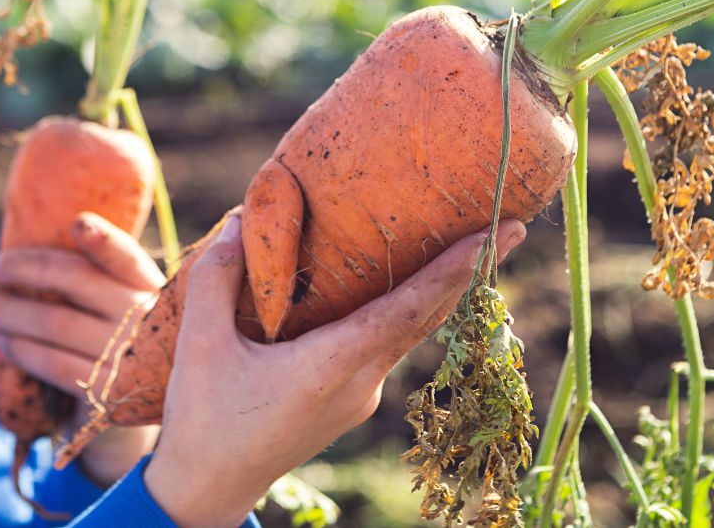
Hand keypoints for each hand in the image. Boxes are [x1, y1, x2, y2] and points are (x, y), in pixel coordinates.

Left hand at [0, 212, 165, 485]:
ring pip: (54, 321)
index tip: (78, 222)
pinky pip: (52, 363)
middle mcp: (145, 317)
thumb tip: (29, 258)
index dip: (104, 240)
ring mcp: (129, 356)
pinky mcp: (109, 393)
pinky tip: (5, 342)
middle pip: (77, 280)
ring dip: (10, 312)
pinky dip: (22, 350)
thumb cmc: (130, 342)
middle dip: (24, 269)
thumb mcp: (132, 307)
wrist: (162, 407)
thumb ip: (102, 280)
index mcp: (152, 287)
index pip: (127, 257)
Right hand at [143, 214, 526, 526]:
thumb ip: (216, 279)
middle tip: (514, 227)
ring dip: (441, 291)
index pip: (407, 310)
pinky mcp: (350, 402)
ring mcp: (361, 396)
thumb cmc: (203, 419)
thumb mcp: (198, 345)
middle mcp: (360, 382)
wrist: (208, 490)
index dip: (453, 270)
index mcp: (331, 366)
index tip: (498, 236)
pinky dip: (405, 311)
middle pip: (426, 318)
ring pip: (409, 333)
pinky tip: (400, 284)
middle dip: (471, 271)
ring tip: (469, 243)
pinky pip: (386, 346)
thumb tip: (239, 221)